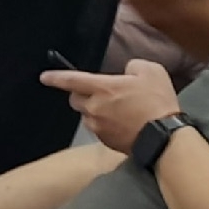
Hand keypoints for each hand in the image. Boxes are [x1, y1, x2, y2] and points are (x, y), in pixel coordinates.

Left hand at [40, 59, 181, 154]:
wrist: (164, 136)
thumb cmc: (157, 101)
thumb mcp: (150, 70)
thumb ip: (132, 67)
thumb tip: (126, 73)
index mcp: (102, 88)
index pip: (71, 80)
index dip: (56, 77)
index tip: (44, 77)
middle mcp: (94, 108)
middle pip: (75, 100)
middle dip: (81, 95)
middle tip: (99, 93)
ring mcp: (98, 127)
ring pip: (86, 115)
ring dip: (94, 111)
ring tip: (116, 110)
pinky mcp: (105, 142)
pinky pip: (98, 129)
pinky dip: (105, 124)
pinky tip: (122, 123)